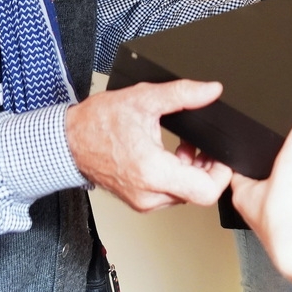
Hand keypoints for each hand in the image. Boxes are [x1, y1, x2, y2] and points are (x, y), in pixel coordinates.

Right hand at [65, 80, 231, 211]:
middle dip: (207, 167)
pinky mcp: (139, 201)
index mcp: (153, 171)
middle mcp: (150, 194)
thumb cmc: (98, 123)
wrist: (70, 141)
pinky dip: (176, 176)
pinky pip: (170, 194)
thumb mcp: (144, 98)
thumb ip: (183, 93)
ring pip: (185, 194)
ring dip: (191, 171)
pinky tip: (170, 155)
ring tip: (183, 146)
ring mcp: (144, 201)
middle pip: (198, 192)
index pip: (206, 192)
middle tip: (201, 145)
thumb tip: (211, 90)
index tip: (221, 156)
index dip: (222, 174)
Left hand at [230, 122, 291, 288]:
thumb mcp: (290, 164)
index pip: (236, 165)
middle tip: (286, 155)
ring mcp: (273, 219)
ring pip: (279, 193)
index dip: (246, 151)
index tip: (258, 141)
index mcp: (241, 193)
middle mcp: (254, 208)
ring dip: (291, 184)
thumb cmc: (284, 218)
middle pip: (261, 178)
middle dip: (274, 166)